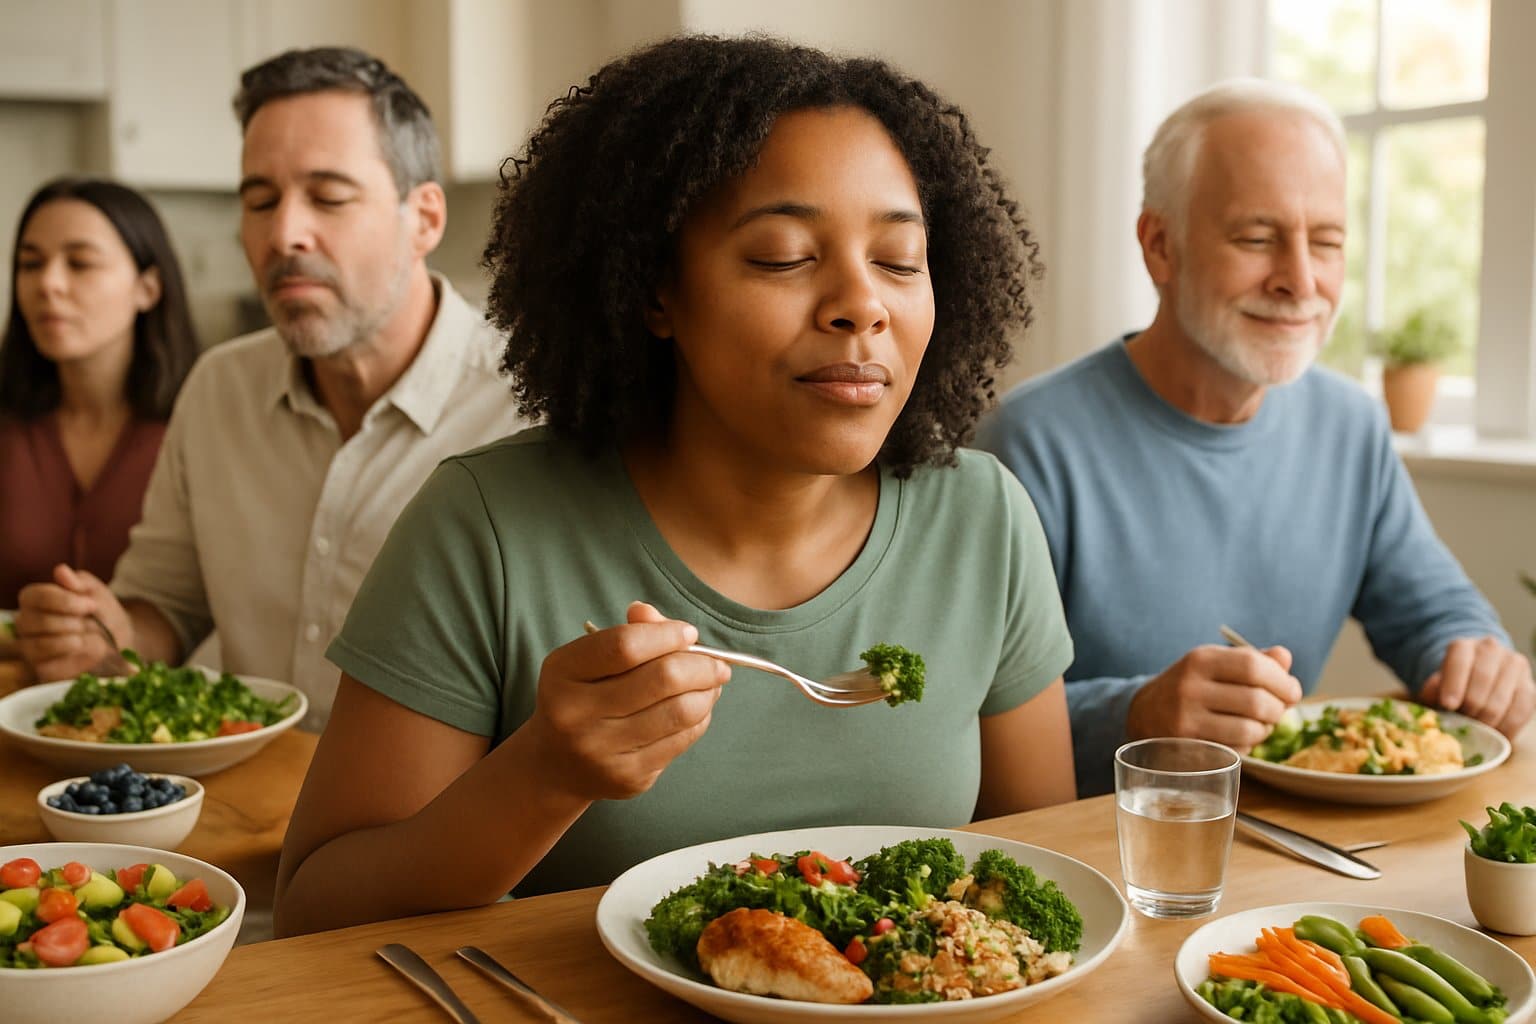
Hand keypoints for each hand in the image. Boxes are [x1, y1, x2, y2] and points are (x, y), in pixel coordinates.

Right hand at [14, 564, 133, 681]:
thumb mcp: (95, 591)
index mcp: (33, 599)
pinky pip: (48, 666)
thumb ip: (78, 582)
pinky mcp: (42, 669)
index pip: (35, 597)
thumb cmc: (101, 611)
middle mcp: (26, 623)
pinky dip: (72, 656)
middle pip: (36, 622)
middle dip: (71, 622)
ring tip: (88, 635)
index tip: (90, 605)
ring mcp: (30, 647)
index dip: (64, 601)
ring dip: (72, 639)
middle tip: (91, 622)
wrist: (120, 638)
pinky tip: (84, 648)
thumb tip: (61, 570)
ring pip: (40, 644)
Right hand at [525, 601, 729, 801]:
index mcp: (563, 673)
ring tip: (712, 684)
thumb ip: (631, 633)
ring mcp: (601, 750)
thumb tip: (669, 623)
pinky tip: (697, 709)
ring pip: (680, 711)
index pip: (625, 645)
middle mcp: (575, 714)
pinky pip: (682, 740)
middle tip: (718, 663)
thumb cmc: (584, 697)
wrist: (556, 764)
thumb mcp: (591, 659)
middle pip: (662, 678)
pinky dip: (699, 719)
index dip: (667, 634)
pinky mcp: (627, 776)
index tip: (689, 633)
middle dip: (702, 665)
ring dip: (708, 693)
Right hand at [1126, 644, 1301, 751]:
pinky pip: (1236, 751)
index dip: (1282, 681)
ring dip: (1265, 731)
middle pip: (1257, 701)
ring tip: (1260, 725)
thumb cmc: (1192, 687)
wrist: (1144, 713)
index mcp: (1200, 660)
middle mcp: (1190, 688)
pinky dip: (1248, 747)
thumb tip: (1285, 658)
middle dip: (1278, 710)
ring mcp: (1186, 720)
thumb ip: (1251, 659)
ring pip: (1250, 730)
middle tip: (1278, 712)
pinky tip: (1238, 738)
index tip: (1292, 691)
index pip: (1253, 665)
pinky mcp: (1188, 749)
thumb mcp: (1214, 664)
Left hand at [1420, 636, 1535, 737]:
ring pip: (1502, 697)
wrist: (1477, 678)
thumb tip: (1440, 705)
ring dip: (1488, 720)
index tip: (1448, 705)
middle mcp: (1491, 649)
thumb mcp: (1436, 685)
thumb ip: (1433, 693)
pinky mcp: (1530, 685)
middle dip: (1471, 706)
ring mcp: (1514, 665)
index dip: (1454, 684)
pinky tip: (1497, 736)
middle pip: (1483, 680)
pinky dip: (1508, 727)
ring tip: (1478, 731)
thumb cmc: (1452, 685)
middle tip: (1463, 724)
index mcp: (1463, 646)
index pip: (1459, 662)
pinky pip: (1521, 710)